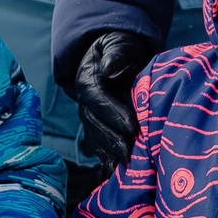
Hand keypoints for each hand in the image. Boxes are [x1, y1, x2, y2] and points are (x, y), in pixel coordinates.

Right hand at [60, 30, 154, 168]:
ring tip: (128, 165)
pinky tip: (117, 173)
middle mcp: (84, 101)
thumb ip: (116, 53)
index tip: (133, 126)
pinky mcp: (96, 128)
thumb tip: (109, 68)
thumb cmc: (121, 50)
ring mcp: (88, 117)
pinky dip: (108, 159)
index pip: (98, 98)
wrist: (113, 57)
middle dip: (113, 139)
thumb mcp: (118, 44)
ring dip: (111, 152)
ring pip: (96, 137)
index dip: (114, 113)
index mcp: (88, 80)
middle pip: (95, 123)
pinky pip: (99, 146)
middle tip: (132, 153)